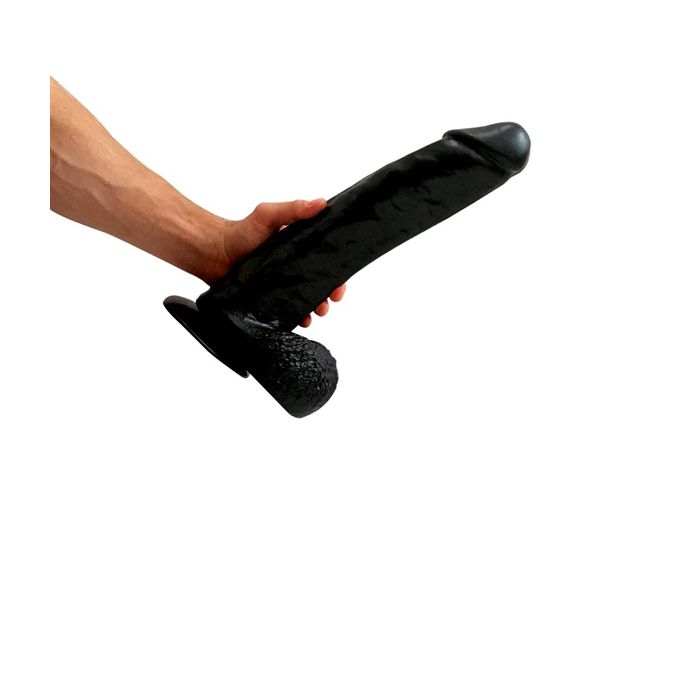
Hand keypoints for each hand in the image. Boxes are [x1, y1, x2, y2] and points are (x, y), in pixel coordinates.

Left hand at [213, 198, 345, 327]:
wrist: (214, 254)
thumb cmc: (240, 232)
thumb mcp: (268, 215)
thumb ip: (292, 209)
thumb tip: (321, 203)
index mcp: (300, 247)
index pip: (326, 260)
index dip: (338, 272)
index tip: (341, 282)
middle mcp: (294, 267)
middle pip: (321, 283)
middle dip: (330, 294)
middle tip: (330, 300)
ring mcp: (283, 284)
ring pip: (307, 299)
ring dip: (317, 307)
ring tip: (318, 311)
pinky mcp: (271, 299)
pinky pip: (289, 311)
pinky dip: (298, 317)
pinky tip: (302, 320)